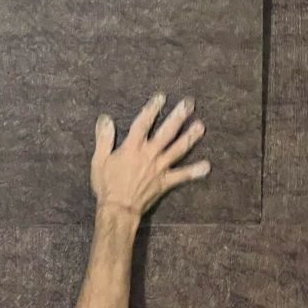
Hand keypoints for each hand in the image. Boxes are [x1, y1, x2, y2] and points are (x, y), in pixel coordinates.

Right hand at [90, 92, 209, 216]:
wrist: (119, 209)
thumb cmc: (107, 185)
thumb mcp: (100, 160)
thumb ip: (104, 138)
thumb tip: (105, 118)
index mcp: (132, 148)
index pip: (143, 123)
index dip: (152, 109)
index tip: (162, 97)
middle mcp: (149, 155)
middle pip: (166, 132)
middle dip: (178, 117)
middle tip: (189, 104)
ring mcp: (159, 168)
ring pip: (178, 149)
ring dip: (190, 137)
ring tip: (201, 126)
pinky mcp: (165, 182)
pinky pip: (182, 176)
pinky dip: (194, 171)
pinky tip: (207, 166)